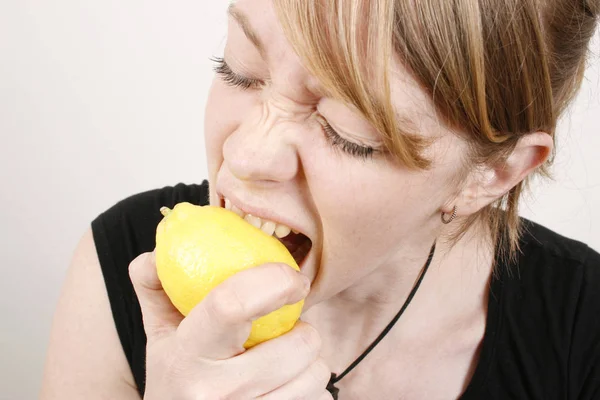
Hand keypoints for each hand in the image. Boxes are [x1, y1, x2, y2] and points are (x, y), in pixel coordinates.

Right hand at [129, 251, 332, 399]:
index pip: (232, 305)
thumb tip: (157, 249)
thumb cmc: (176, 378)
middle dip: (301, 330)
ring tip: (280, 362)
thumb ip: (155, 286)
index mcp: (188, 356)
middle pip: (299, 343)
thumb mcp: (159, 335)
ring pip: (316, 372)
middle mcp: (217, 392)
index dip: (273, 282)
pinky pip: (320, 399)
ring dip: (307, 362)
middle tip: (281, 332)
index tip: (294, 278)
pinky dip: (310, 388)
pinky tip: (284, 388)